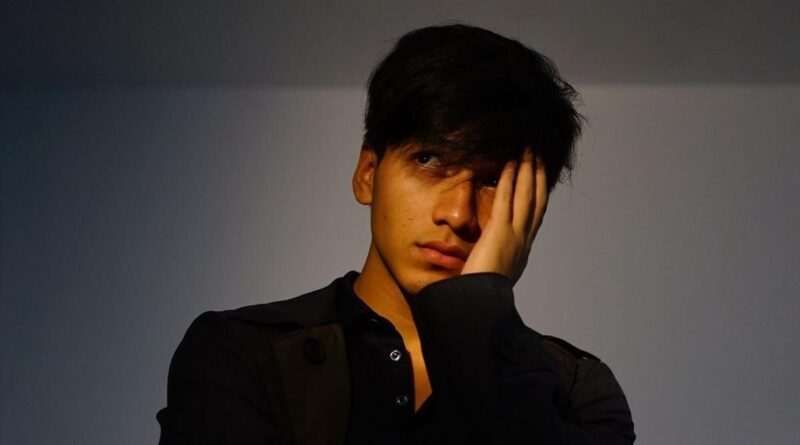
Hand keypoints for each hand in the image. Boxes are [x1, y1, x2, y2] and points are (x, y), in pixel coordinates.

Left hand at [461, 147, 547, 283]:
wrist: (482, 304)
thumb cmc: (481, 293)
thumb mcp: (494, 274)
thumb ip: (495, 261)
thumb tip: (489, 257)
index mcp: (523, 249)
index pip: (535, 214)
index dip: (539, 192)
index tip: (539, 174)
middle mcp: (524, 239)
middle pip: (537, 198)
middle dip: (539, 174)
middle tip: (539, 153)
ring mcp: (515, 234)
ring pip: (527, 194)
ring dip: (529, 169)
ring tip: (529, 149)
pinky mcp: (500, 231)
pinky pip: (506, 199)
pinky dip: (509, 180)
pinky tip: (510, 163)